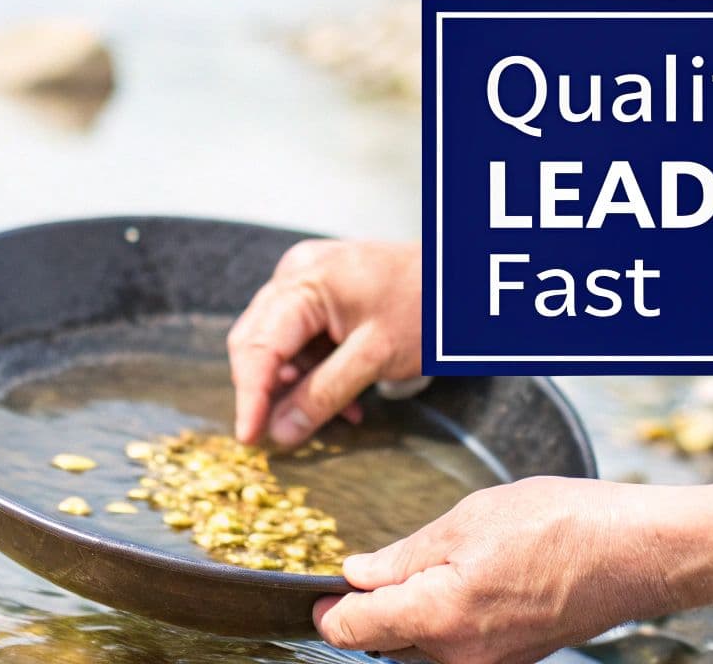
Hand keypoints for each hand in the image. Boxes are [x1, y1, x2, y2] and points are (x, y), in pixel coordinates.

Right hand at [228, 239, 422, 446]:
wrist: (463, 279)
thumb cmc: (427, 305)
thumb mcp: (375, 357)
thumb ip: (324, 395)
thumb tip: (281, 433)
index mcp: (305, 281)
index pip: (259, 345)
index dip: (250, 396)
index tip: (249, 438)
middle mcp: (297, 275)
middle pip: (259, 343)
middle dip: (270, 391)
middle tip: (283, 433)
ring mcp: (308, 282)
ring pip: (280, 346)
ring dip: (301, 387)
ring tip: (341, 416)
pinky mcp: (322, 296)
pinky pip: (303, 340)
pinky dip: (317, 374)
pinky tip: (347, 403)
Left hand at [314, 477, 681, 662]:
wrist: (635, 553)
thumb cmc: (562, 525)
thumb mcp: (469, 519)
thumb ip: (404, 554)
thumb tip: (356, 574)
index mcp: (437, 616)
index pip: (351, 630)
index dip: (328, 609)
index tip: (320, 589)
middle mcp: (459, 657)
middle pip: (383, 645)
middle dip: (369, 612)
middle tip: (374, 570)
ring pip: (422, 649)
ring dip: (411, 617)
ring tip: (431, 568)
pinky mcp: (514, 661)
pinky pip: (459, 649)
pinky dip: (447, 622)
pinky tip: (466, 583)